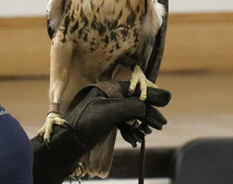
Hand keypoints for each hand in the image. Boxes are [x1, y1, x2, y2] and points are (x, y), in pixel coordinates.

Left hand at [31, 81, 170, 183]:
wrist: (66, 144)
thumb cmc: (85, 125)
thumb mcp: (110, 112)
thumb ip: (131, 106)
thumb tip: (147, 107)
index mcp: (106, 88)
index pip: (134, 87)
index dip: (150, 93)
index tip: (166, 99)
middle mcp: (106, 96)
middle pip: (134, 101)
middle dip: (148, 113)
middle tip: (160, 124)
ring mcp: (104, 110)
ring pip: (129, 113)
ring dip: (140, 123)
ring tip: (148, 132)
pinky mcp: (102, 122)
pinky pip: (122, 123)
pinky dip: (130, 130)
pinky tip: (134, 138)